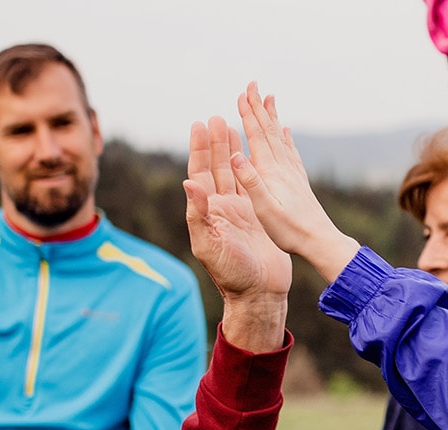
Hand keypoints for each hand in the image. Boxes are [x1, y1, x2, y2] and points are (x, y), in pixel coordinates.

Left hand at [184, 118, 291, 351]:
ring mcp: (241, 212)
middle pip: (216, 168)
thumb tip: (188, 183)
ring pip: (233, 174)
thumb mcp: (210, 246)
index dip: (198, 149)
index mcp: (208, 213)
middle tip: (217, 117)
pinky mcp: (258, 217)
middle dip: (215, 143)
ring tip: (232, 126)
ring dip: (231, 151)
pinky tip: (253, 155)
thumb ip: (199, 215)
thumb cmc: (232, 275)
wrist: (260, 294)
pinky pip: (253, 186)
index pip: (199, 174)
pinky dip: (251, 168)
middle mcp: (222, 209)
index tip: (199, 125)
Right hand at [228, 82, 360, 282]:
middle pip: (269, 130)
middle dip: (259, 107)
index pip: (257, 136)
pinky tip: (287, 132)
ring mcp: (293, 173)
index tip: (242, 93)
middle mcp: (283, 167)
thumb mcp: (264, 209)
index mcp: (271, 172)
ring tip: (270, 98)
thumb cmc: (289, 230)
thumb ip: (250, 181)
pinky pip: (291, 152)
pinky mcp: (299, 181)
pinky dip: (286, 138)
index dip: (248, 114)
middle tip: (253, 84)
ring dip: (272, 116)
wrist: (320, 241)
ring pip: (279, 137)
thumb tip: (235, 154)